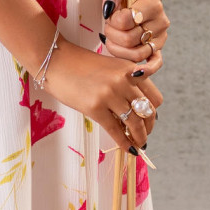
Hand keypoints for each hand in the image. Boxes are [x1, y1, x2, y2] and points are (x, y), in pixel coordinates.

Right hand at [40, 38, 161, 152]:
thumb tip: (136, 109)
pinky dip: (124, 142)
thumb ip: (126, 82)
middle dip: (148, 127)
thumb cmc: (80, 64)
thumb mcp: (111, 67)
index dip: (153, 112)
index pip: (154, 98)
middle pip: (147, 112)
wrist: (55, 60)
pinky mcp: (94, 107)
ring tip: (138, 144)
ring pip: (134, 123)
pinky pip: (115, 130)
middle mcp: (124, 81)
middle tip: (144, 135)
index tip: (148, 120)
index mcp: (130, 70)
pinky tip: (127, 149)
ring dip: (139, 137)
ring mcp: (109, 95)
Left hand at [99, 0, 168, 83]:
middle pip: (130, 39)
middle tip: (108, 26)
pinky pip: (155, 64)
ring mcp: (160, 38)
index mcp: (153, 4)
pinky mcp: (156, 50)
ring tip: (112, 38)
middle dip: (112, 34)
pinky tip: (134, 73)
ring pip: (136, 54)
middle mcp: (161, 22)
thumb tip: (109, 8)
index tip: (110, 13)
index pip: (127, 20)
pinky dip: (145, 70)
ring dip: (117, 49)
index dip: (113, 19)